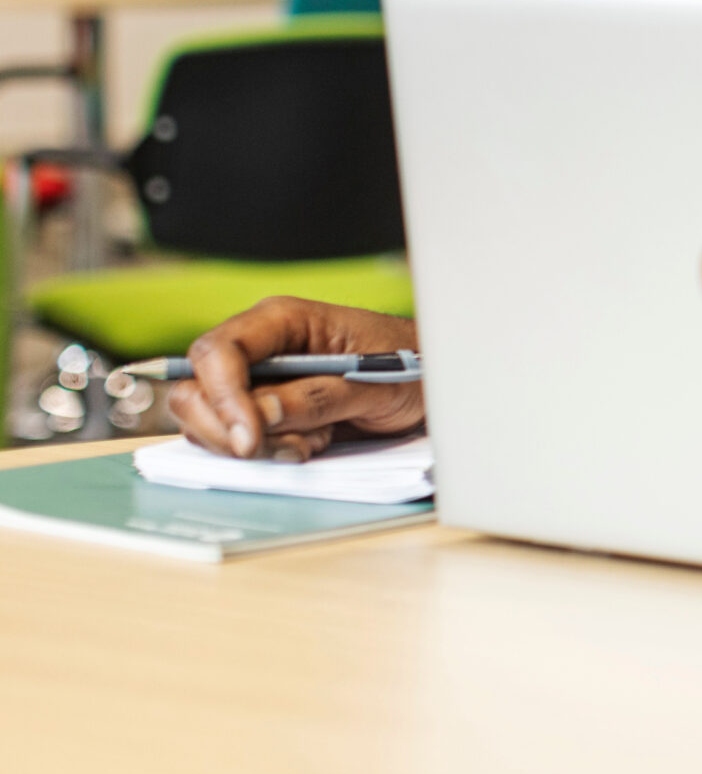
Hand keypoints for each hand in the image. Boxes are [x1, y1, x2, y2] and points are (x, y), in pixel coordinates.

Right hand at [165, 297, 424, 461]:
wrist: (432, 381)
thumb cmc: (411, 366)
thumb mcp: (375, 384)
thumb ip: (318, 397)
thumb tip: (262, 413)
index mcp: (282, 321)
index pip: (218, 352)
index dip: (222, 397)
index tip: (249, 439)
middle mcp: (259, 349)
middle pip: (195, 390)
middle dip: (229, 430)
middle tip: (285, 448)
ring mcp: (256, 382)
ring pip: (209, 422)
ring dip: (255, 445)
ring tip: (314, 440)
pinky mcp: (262, 413)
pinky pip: (236, 440)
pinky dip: (267, 452)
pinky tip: (311, 444)